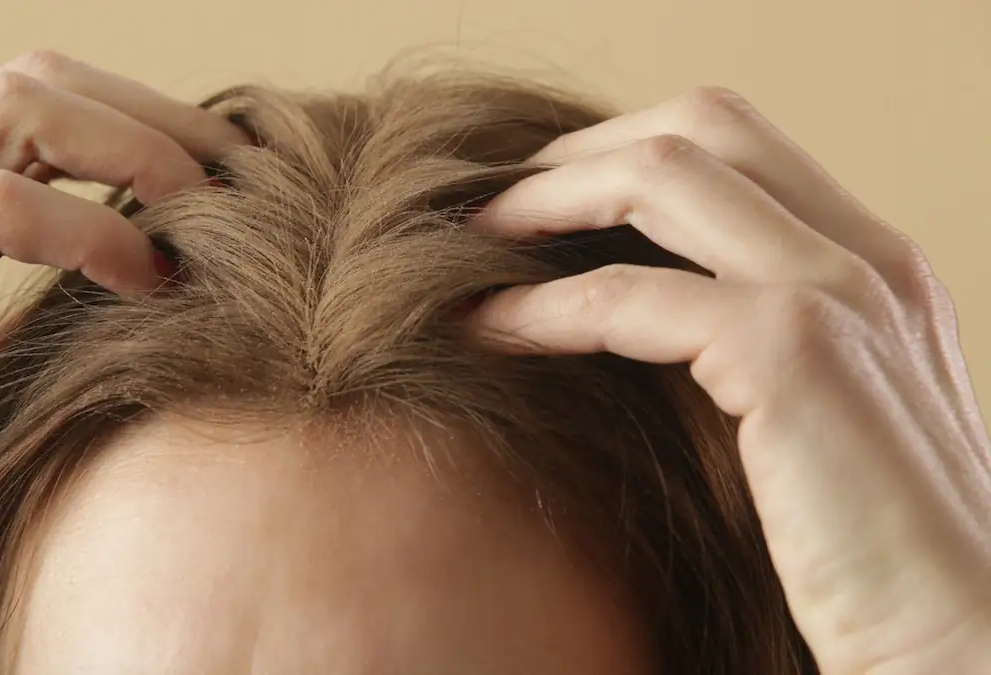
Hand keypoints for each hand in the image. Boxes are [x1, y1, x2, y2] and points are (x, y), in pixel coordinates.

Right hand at [0, 50, 248, 619]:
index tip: (224, 184)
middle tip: (250, 181)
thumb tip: (92, 313)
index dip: (135, 125)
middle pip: (30, 85)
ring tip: (215, 216)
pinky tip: (146, 274)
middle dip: (158, 120)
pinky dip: (86, 228)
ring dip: (139, 151)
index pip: (20, 112)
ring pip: (11, 111)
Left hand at [470, 87, 990, 673]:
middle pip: (701, 126)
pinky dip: (544, 305)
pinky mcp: (796, 355)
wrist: (957, 643)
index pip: (739, 145)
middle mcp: (868, 256)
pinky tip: (490, 329)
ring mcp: (841, 292)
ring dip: (546, 202)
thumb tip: (619, 313)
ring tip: (465, 243)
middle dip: (580, 154)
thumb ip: (742, 349)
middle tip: (493, 206)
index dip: (622, 155)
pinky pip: (630, 297)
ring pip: (663, 176)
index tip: (540, 202)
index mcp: (875, 264)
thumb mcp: (809, 421)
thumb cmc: (867, 555)